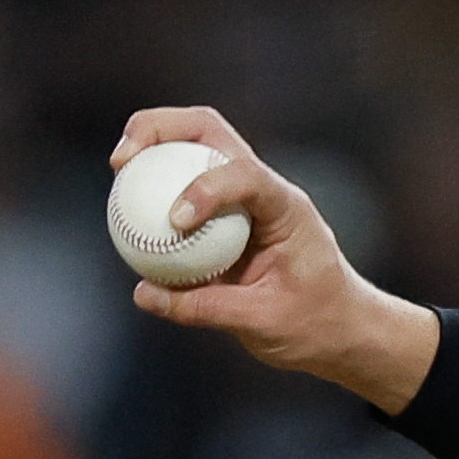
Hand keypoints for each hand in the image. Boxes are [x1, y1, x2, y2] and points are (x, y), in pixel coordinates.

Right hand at [108, 107, 441, 413]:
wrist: (341, 329)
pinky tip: (123, 208)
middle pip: (209, 130)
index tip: (176, 222)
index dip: (205, 187)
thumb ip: (205, 308)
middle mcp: (264, 190)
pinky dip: (152, 187)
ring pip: (193, 145)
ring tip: (117, 169)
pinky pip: (182, 187)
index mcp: (286, 208)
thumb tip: (143, 294)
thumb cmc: (316, 325)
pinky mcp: (223, 215)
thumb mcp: (264, 323)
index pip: (245, 175)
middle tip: (122, 159)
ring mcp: (242, 197)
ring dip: (151, 146)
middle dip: (161, 129)